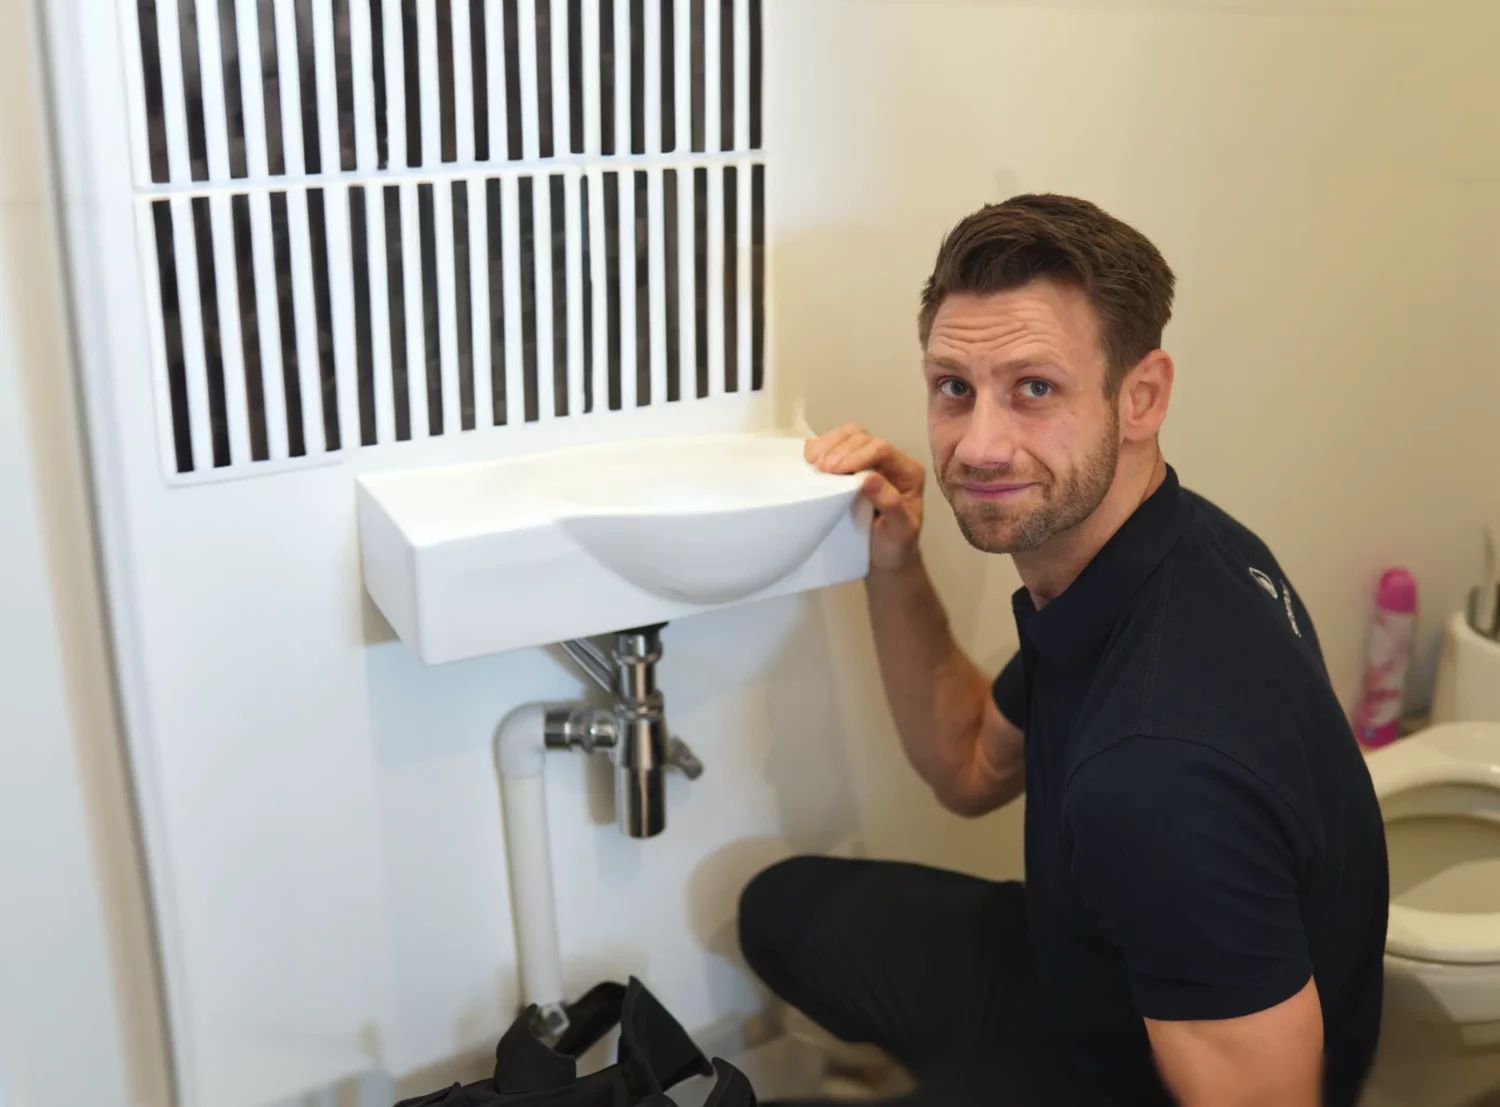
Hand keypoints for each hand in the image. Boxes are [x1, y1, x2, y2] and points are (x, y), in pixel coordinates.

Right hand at [805, 423, 925, 571]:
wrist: (885, 555)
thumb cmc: (895, 544)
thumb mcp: (900, 530)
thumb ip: (891, 504)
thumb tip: (868, 478)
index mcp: (907, 472)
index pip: (882, 449)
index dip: (856, 455)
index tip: (833, 470)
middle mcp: (890, 460)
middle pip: (863, 438)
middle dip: (839, 450)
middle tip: (821, 469)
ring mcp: (869, 459)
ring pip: (849, 434)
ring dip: (828, 444)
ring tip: (814, 463)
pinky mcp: (851, 463)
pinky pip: (836, 442)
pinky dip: (821, 446)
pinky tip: (811, 458)